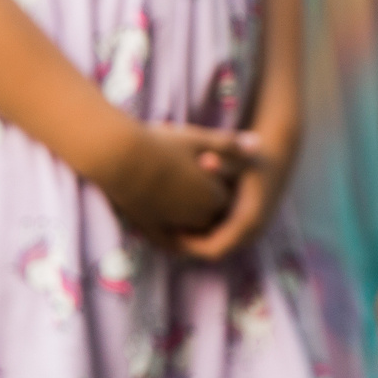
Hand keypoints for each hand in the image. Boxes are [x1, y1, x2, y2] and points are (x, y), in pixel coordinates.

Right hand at [95, 123, 232, 239]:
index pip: (225, 197)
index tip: (204, 166)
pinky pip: (167, 239)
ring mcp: (172, 224)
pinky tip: (163, 216)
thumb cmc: (160, 144)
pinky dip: (170, 232)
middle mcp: (196, 216)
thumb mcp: (198, 139)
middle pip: (209, 214)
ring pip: (189, 226)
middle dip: (205, 201)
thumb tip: (258, 143)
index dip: (218, 181)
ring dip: (187, 216)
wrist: (118, 156)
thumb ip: (229, 145)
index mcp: (213, 196)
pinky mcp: (149, 229)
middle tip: (188, 178)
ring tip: (172, 188)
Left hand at [171, 128, 289, 258]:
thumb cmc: (253, 155)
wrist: (277, 158)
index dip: (188, 246)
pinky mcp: (245, 227)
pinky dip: (201, 233)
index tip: (167, 233)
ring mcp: (249, 232)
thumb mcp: (238, 155)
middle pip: (212, 252)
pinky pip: (220, 238)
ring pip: (216, 247)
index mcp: (248, 221)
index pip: (213, 250)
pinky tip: (182, 219)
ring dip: (194, 240)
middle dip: (187, 245)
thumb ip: (222, 160)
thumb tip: (206, 161)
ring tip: (168, 228)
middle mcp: (251, 232)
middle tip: (161, 234)